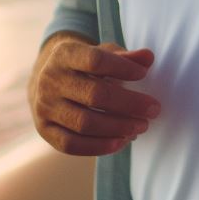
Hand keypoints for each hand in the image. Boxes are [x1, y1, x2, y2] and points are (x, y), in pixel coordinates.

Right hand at [28, 32, 160, 155]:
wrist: (48, 80)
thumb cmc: (85, 65)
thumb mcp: (103, 53)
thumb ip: (126, 57)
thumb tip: (148, 57)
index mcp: (65, 54)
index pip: (95, 61)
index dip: (122, 68)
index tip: (144, 74)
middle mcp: (51, 80)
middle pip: (94, 95)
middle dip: (129, 104)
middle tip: (154, 110)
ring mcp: (45, 106)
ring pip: (84, 123)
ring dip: (118, 127)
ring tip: (142, 127)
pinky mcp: (44, 129)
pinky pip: (71, 144)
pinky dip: (98, 146)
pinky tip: (121, 142)